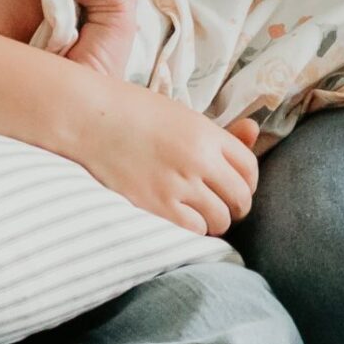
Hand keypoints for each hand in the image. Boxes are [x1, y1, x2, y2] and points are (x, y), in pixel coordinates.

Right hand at [75, 84, 259, 234]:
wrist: (88, 118)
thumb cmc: (134, 112)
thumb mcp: (182, 115)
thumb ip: (219, 133)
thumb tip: (254, 131)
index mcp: (207, 134)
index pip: (250, 167)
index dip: (247, 181)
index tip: (237, 187)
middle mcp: (199, 160)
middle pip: (241, 197)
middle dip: (236, 206)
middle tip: (223, 207)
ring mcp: (178, 185)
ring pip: (220, 219)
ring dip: (215, 221)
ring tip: (201, 215)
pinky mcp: (155, 206)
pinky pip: (193, 231)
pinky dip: (193, 231)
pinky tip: (182, 222)